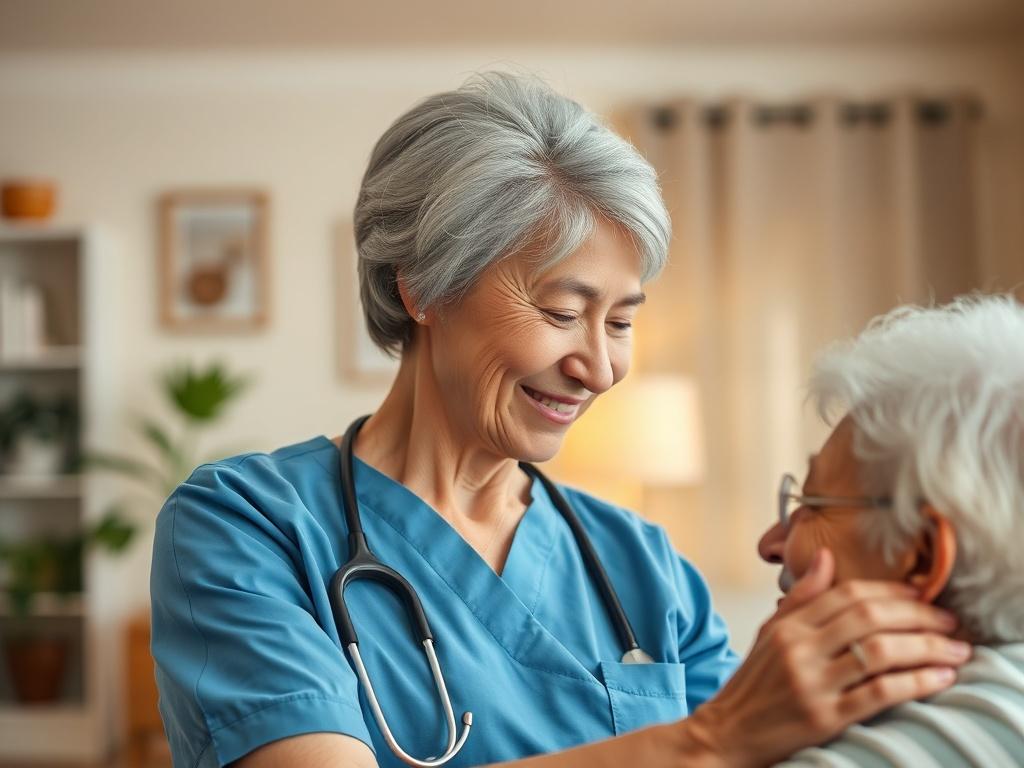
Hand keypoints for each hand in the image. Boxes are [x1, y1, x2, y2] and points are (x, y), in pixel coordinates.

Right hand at [682, 548, 968, 767]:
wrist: (728, 732)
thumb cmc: (754, 684)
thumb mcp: (770, 632)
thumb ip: (801, 597)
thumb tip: (827, 558)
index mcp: (788, 625)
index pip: (846, 595)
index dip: (891, 591)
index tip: (922, 595)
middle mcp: (799, 649)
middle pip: (869, 618)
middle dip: (919, 617)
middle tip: (950, 621)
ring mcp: (812, 683)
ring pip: (880, 653)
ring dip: (927, 649)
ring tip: (955, 651)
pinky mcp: (824, 717)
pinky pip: (880, 693)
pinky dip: (916, 683)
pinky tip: (938, 679)